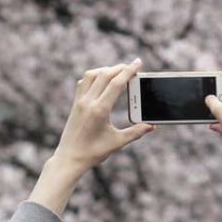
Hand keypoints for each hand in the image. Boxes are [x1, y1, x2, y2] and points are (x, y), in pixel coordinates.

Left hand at [51, 59, 153, 173]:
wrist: (69, 159)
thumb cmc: (93, 153)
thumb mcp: (117, 143)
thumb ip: (136, 132)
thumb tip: (152, 126)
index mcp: (99, 110)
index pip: (116, 83)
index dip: (129, 71)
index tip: (138, 62)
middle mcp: (88, 102)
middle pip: (105, 75)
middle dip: (120, 68)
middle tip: (132, 67)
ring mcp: (79, 102)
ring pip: (91, 75)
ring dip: (105, 70)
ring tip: (117, 72)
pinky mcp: (74, 104)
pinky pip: (83, 83)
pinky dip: (93, 76)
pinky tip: (101, 80)